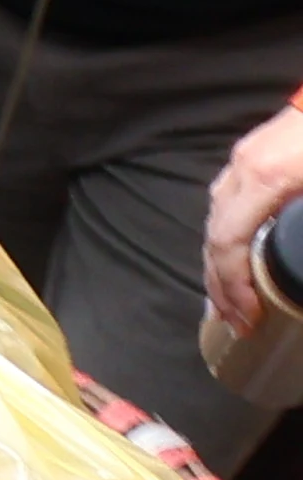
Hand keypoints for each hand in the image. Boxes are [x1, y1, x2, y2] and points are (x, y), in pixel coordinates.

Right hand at [210, 101, 302, 352]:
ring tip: (230, 301)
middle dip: (221, 285)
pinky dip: (226, 239)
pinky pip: (225, 206)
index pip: (228, 241)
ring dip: (220, 264)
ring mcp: (241, 161)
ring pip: (215, 220)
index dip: (233, 285)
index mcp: (264, 179)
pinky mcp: (250, 156)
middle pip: (213, 236)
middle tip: (236, 323)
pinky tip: (236, 259)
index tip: (248, 317)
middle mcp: (241, 170)